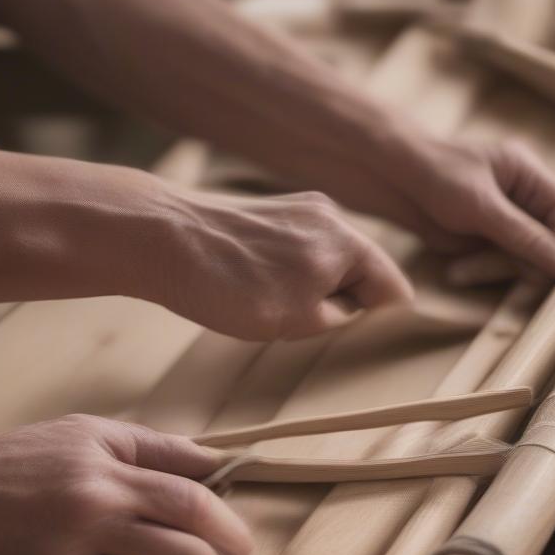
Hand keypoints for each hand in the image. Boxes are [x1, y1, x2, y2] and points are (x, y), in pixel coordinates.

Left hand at [145, 187, 412, 339]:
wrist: (161, 238)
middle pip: (361, 272)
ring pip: (326, 263)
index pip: (394, 289)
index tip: (362, 345)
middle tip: (312, 332)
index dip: (383, 323)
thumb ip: (341, 316)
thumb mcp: (300, 319)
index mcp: (349, 240)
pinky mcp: (267, 213)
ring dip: (313, 293)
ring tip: (279, 313)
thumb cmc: (229, 282)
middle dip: (344, 305)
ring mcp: (297, 209)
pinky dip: (289, 276)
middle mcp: (330, 216)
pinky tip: (258, 293)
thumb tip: (354, 310)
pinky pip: (298, 251)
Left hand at [341, 136, 554, 278]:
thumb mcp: (480, 205)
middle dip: (525, 262)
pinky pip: (497, 267)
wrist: (388, 179)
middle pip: (549, 239)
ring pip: (524, 259)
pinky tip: (456, 271)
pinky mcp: (483, 241)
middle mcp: (522, 197)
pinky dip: (480, 272)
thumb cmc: (433, 174)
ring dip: (497, 270)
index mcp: (528, 173)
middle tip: (503, 276)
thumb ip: (522, 235)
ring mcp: (503, 221)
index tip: (548, 267)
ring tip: (462, 270)